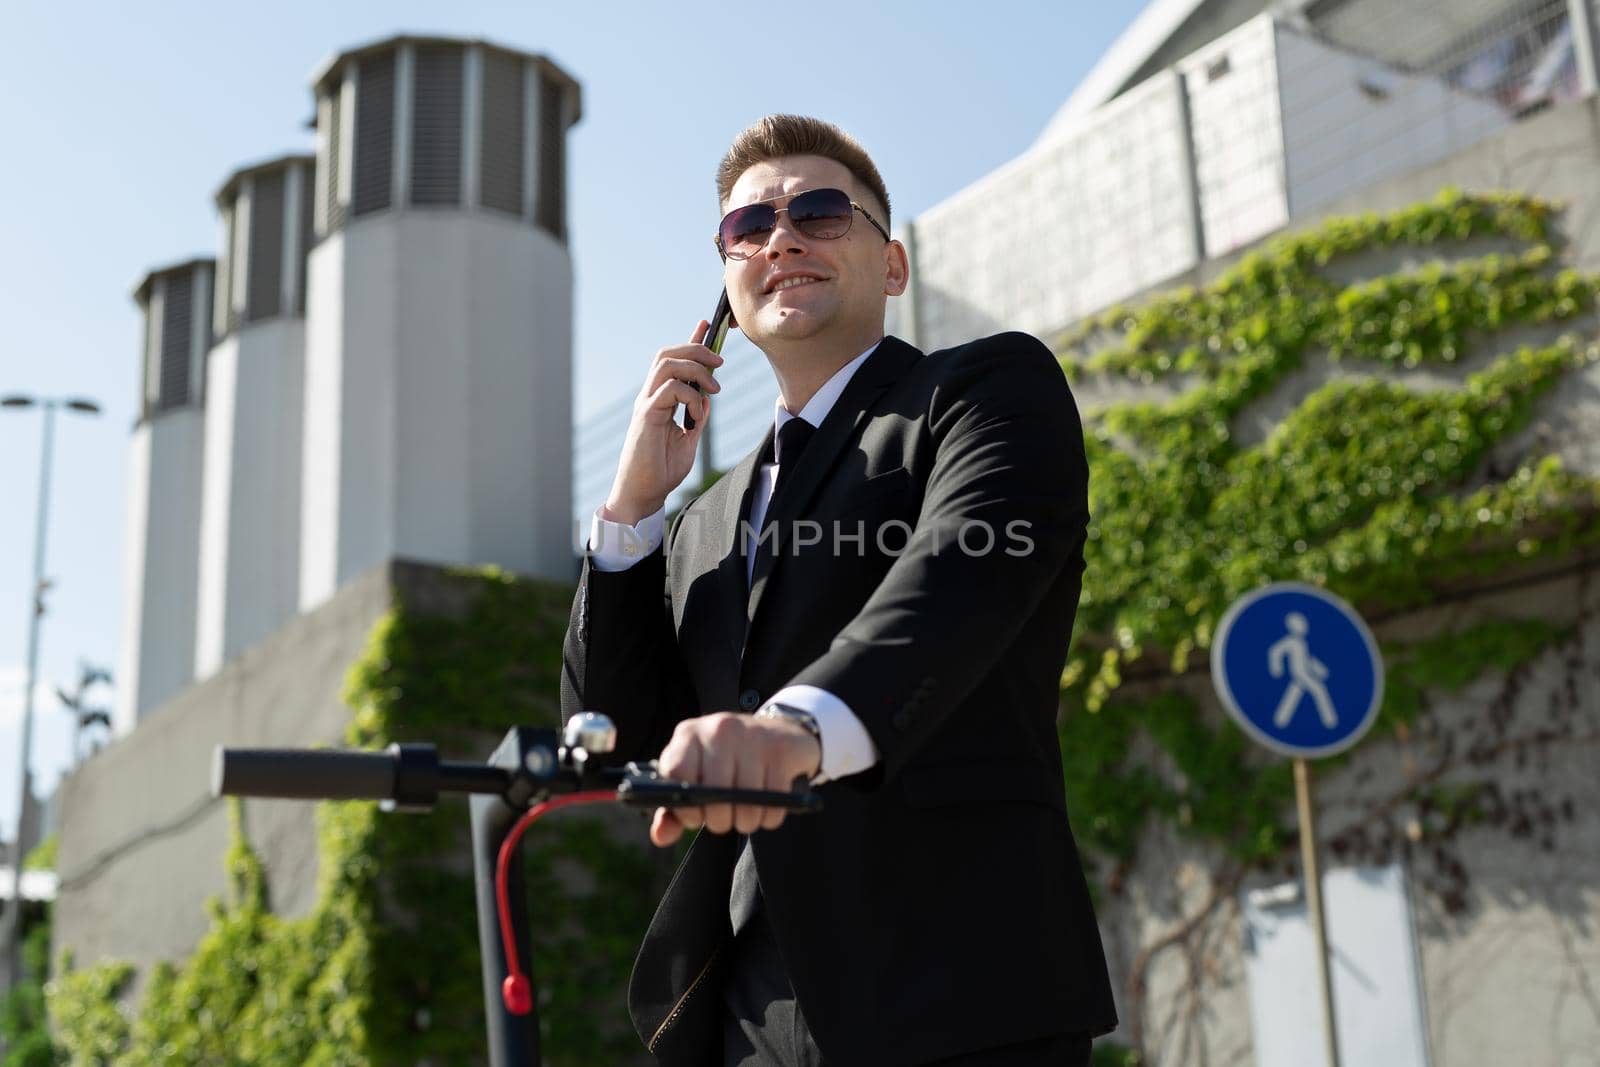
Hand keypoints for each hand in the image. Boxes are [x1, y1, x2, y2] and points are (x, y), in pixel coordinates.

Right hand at [602, 322, 723, 525]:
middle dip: (696, 348)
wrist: (643, 494)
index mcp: (659, 400)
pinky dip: (690, 396)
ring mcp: (646, 404)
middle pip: (667, 354)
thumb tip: (706, 398)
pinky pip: (669, 389)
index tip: (706, 325)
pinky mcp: (646, 415)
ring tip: (714, 389)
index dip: (690, 341)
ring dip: (696, 369)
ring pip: (666, 363)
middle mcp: (650, 396)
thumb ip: (696, 417)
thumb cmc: (661, 471)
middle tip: (720, 361)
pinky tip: (697, 416)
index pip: (673, 361)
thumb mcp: (688, 440)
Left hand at [649, 712, 820, 847]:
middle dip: (719, 819)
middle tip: (724, 818)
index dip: (685, 806)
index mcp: (689, 734)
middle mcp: (719, 728)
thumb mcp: (696, 776)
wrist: (778, 733)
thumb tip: (660, 836)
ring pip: (746, 802)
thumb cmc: (727, 761)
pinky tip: (765, 807)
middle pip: (713, 792)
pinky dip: (769, 816)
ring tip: (744, 814)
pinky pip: (773, 802)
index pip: (676, 772)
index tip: (695, 816)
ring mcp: (752, 736)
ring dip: (746, 821)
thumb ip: (674, 808)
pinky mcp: (781, 749)